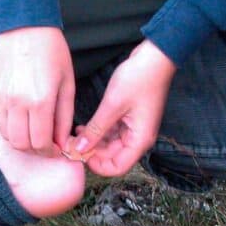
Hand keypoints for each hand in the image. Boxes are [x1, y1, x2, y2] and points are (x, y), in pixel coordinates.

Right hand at [0, 26, 74, 155]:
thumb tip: (62, 142)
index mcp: (40, 101)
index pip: (40, 142)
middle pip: (22, 144)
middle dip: (35, 149)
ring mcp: (2, 99)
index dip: (49, 151)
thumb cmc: (53, 52)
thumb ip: (64, 117)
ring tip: (34, 132)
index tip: (56, 148)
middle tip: (46, 143)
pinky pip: (1, 120)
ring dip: (22, 140)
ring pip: (8, 136)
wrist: (26, 27)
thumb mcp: (67, 84)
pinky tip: (24, 118)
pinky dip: (12, 127)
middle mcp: (18, 103)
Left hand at [69, 40, 174, 176]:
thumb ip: (96, 129)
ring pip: (110, 145)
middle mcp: (138, 138)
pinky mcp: (129, 119)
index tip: (79, 155)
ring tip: (74, 135)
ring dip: (93, 143)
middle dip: (91, 153)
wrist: (155, 58)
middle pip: (112, 157)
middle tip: (70, 145)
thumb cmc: (139, 79)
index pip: (117, 167)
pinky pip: (111, 133)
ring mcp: (134, 128)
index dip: (97, 166)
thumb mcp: (112, 106)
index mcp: (139, 140)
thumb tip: (79, 149)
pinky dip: (98, 133)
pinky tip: (82, 128)